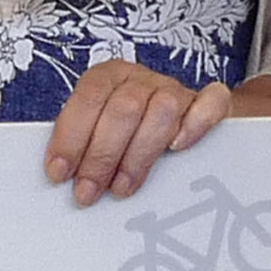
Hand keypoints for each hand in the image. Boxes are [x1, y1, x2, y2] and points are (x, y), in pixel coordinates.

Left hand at [43, 59, 230, 205]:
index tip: (59, 172)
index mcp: (110, 78)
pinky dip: (194, 125)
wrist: (187, 126)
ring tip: (122, 188)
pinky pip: (210, 104)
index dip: (71, 135)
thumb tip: (59, 175)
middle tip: (88, 192)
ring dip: (139, 154)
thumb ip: (83, 146)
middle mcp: (143, 80)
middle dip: (101, 156)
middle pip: (123, 108)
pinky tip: (177, 148)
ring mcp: (178, 90)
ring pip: (163, 110)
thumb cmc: (132, 136)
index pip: (89, 97)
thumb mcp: (101, 135)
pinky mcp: (211, 104)